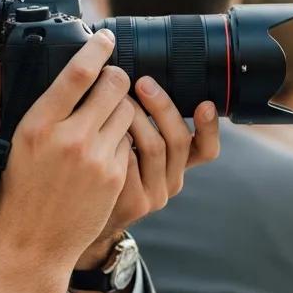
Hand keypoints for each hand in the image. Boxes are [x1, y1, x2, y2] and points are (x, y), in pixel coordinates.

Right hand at [0, 31, 135, 274]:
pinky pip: (130, 141)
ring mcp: (98, 160)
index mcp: (38, 126)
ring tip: (109, 110)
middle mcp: (71, 139)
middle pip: (115, 85)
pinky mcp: (115, 178)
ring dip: (122, 105)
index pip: (79, 72)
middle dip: (116, 76)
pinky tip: (109, 140)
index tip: (105, 38)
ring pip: (129, 111)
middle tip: (110, 78)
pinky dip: (123, 135)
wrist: (32, 248)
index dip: (98, 48)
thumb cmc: (5, 196)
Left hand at [77, 76, 220, 269]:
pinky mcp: (133, 204)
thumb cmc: (108, 166)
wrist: (83, 212)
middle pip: (179, 140)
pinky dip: (117, 140)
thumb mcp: (136, 147)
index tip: (205, 103)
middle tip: (143, 83)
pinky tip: (101, 127)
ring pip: (154, 147)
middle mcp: (173, 181)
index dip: (209, 127)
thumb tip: (146, 79)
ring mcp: (155, 196)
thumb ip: (149, 124)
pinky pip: (128, 163)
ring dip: (136, 117)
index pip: (207, 149)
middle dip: (162, 106)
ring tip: (116, 98)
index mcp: (181, 165)